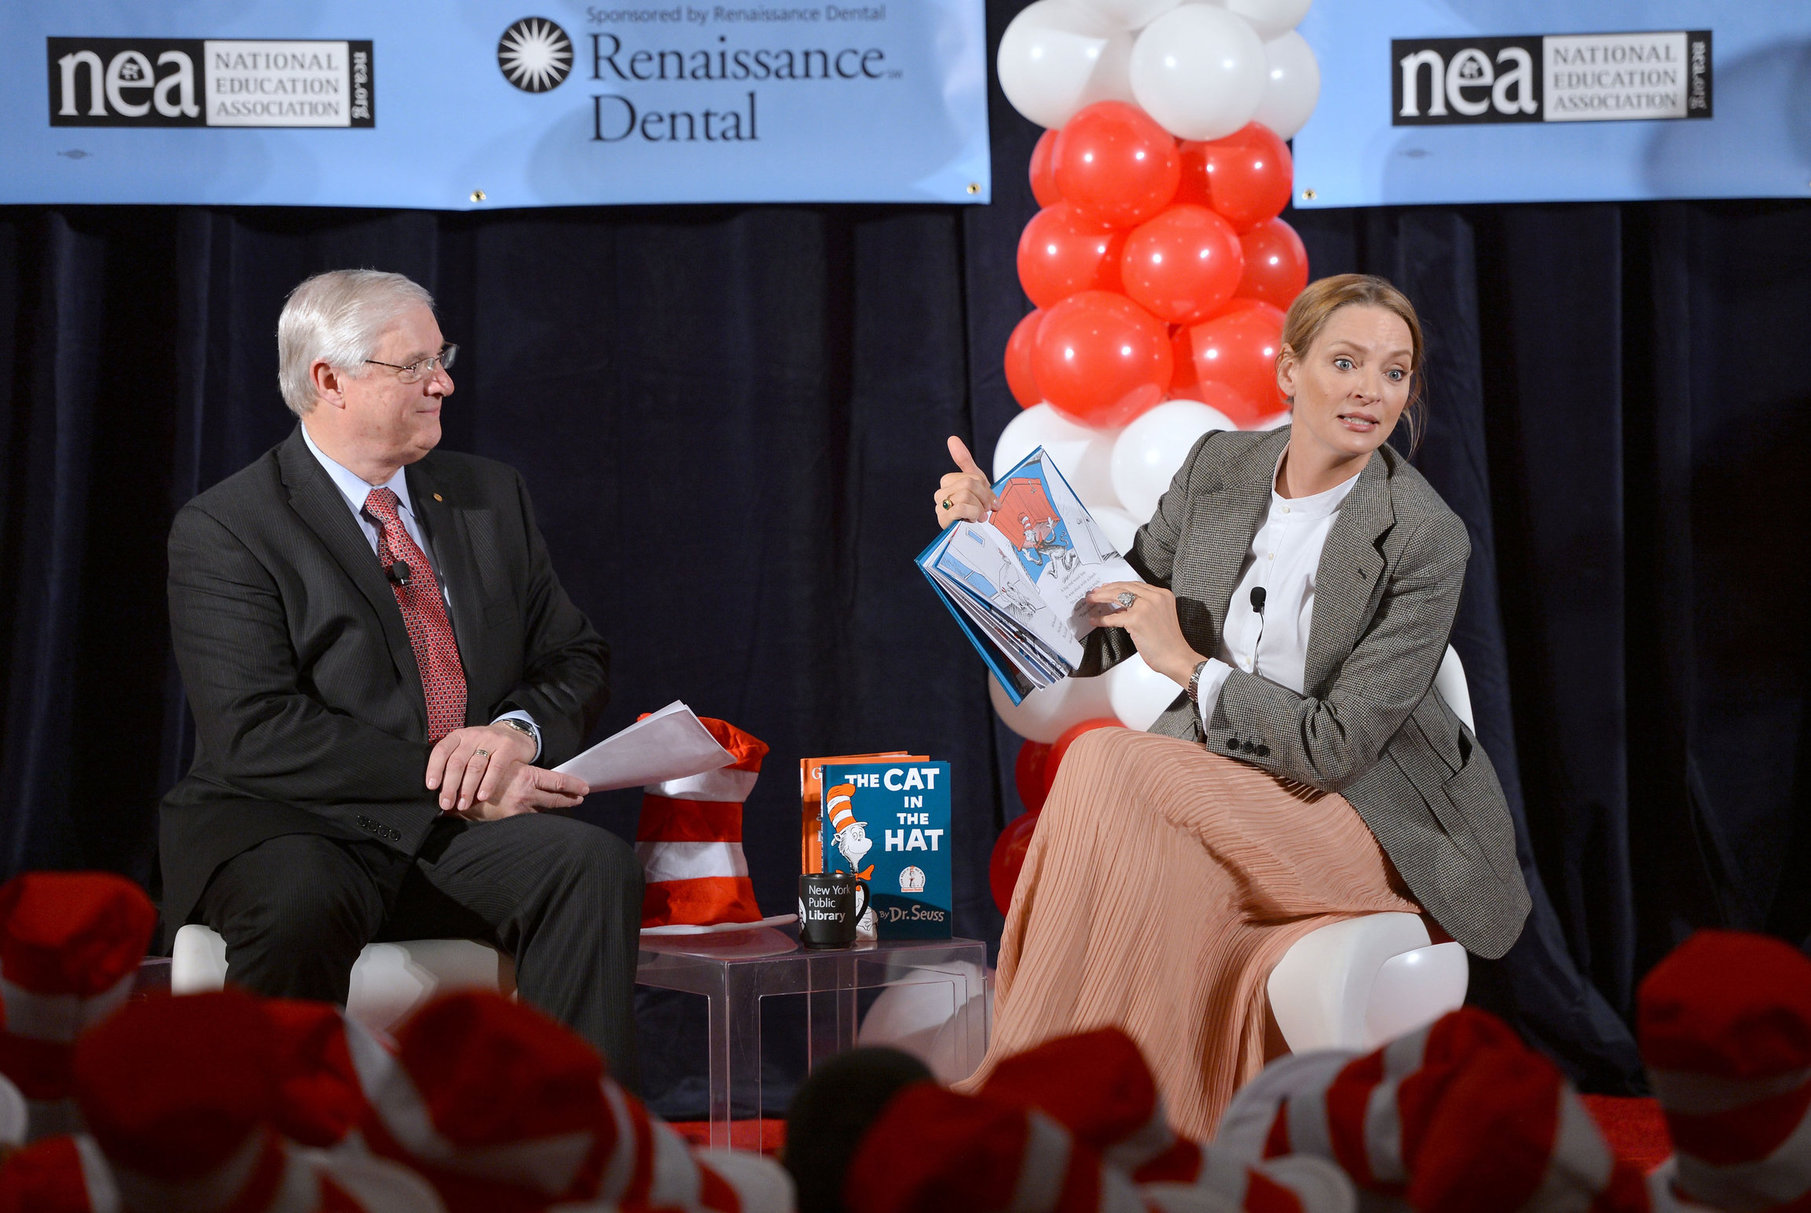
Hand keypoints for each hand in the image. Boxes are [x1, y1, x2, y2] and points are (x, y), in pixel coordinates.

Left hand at [426, 723, 537, 813]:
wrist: (516, 735)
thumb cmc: (486, 748)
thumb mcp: (468, 749)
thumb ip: (455, 763)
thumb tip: (440, 792)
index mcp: (459, 736)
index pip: (441, 751)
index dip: (434, 769)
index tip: (432, 787)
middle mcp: (473, 736)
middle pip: (457, 762)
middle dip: (450, 786)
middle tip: (446, 803)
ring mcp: (491, 740)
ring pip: (475, 767)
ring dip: (467, 789)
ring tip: (463, 804)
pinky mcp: (507, 747)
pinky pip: (496, 768)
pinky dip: (488, 784)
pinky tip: (482, 796)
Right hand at [457, 763, 589, 820]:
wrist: (460, 794)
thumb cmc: (483, 774)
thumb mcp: (507, 767)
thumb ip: (527, 773)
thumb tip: (547, 779)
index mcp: (527, 777)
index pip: (558, 782)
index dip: (574, 785)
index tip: (585, 788)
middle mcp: (526, 794)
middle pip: (556, 798)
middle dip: (570, 799)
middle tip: (580, 798)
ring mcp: (520, 809)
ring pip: (544, 809)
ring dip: (555, 806)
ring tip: (567, 804)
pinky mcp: (511, 820)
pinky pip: (531, 817)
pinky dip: (538, 813)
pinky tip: (543, 812)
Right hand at [933, 435, 995, 526]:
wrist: (978, 531)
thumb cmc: (975, 505)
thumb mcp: (975, 481)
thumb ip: (964, 460)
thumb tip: (951, 438)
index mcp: (947, 482)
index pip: (971, 477)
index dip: (985, 489)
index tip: (989, 501)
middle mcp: (940, 494)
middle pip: (968, 485)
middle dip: (983, 498)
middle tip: (987, 509)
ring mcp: (940, 508)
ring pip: (965, 495)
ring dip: (979, 508)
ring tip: (979, 516)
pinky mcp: (943, 521)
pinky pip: (960, 508)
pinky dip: (972, 513)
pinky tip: (973, 520)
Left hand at [1085, 581, 1205, 686]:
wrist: (1177, 657)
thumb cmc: (1168, 642)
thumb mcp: (1159, 616)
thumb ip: (1144, 608)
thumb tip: (1120, 607)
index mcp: (1162, 594)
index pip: (1135, 585)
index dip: (1118, 585)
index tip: (1106, 587)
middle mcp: (1155, 597)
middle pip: (1124, 587)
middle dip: (1106, 589)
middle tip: (1094, 593)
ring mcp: (1145, 606)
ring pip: (1117, 596)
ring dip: (1101, 598)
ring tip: (1091, 601)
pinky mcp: (1136, 619)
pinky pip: (1113, 617)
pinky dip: (1102, 619)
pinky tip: (1094, 620)